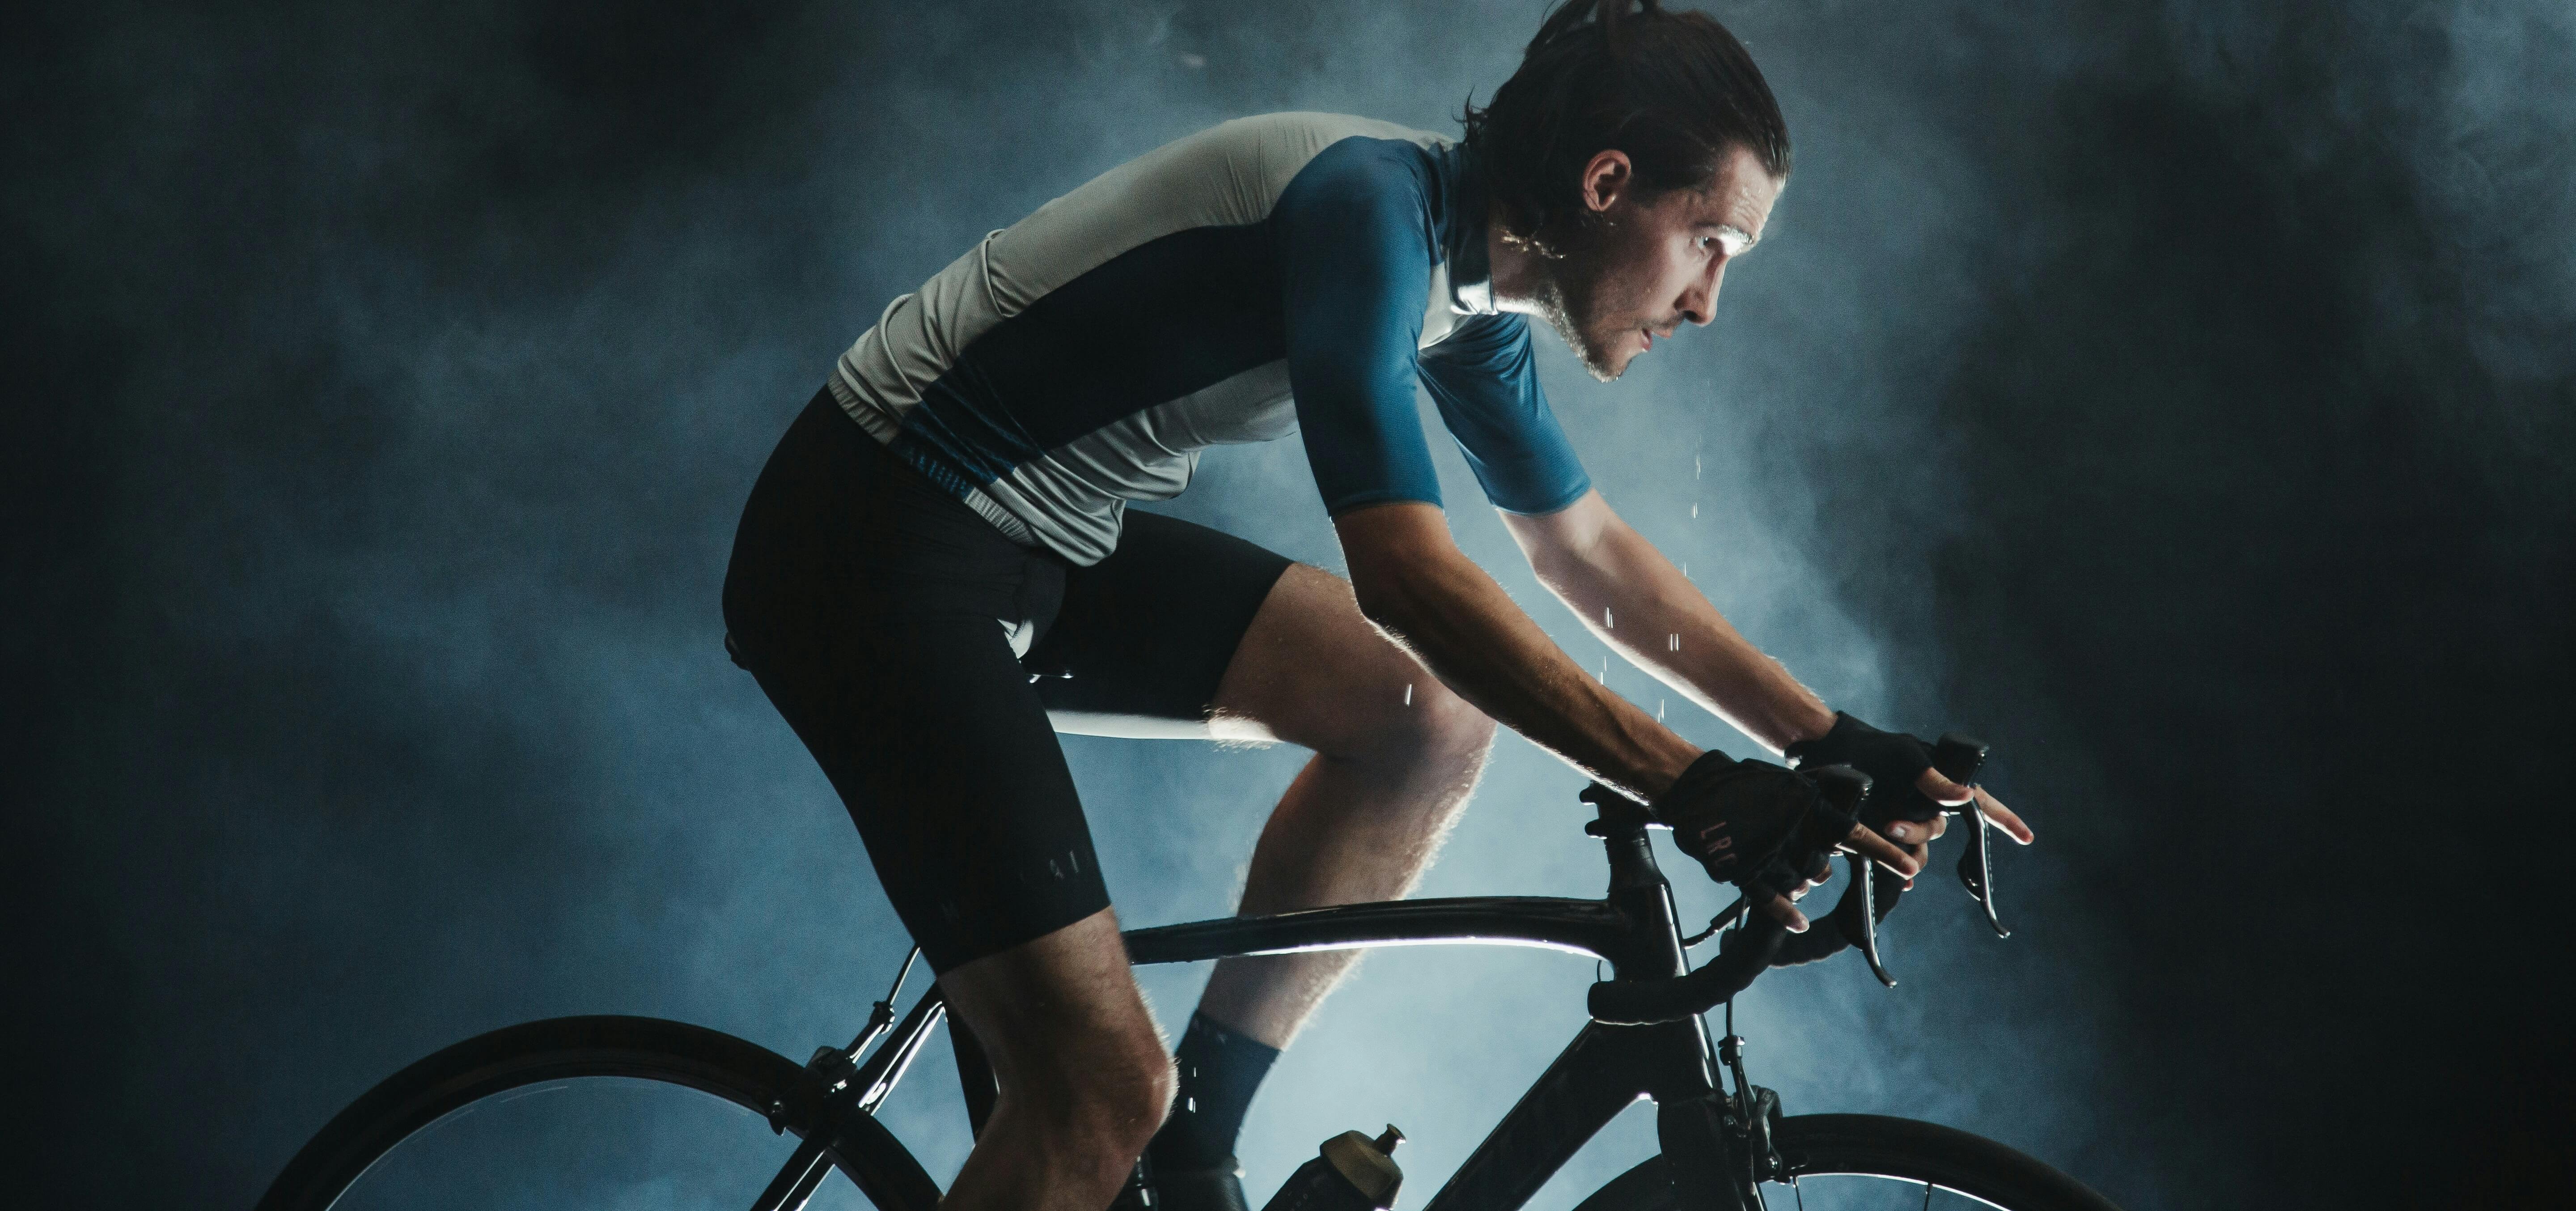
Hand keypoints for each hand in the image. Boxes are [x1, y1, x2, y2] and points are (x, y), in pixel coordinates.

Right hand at [1651, 752, 1917, 931]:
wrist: (1698, 789)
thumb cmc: (1746, 786)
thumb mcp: (1789, 788)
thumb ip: (1815, 810)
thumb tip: (1832, 848)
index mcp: (1808, 807)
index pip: (1855, 832)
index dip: (1885, 851)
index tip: (1911, 867)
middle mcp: (1795, 830)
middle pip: (1822, 866)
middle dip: (1815, 866)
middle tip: (1798, 854)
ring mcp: (1770, 851)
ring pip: (1801, 882)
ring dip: (1795, 881)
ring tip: (1774, 860)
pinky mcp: (1746, 870)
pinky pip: (1774, 899)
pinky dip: (1787, 913)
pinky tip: (1798, 923)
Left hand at [1785, 713, 2036, 867]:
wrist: (1832, 756)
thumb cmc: (1875, 749)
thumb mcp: (1906, 757)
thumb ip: (1933, 777)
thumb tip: (1967, 797)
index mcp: (1940, 785)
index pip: (1981, 804)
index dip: (2005, 819)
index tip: (2027, 838)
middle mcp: (1927, 806)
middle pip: (1936, 831)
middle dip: (1918, 832)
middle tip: (1891, 824)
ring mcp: (1905, 820)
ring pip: (1917, 848)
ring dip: (1905, 848)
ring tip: (1881, 834)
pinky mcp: (1882, 834)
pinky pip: (1898, 859)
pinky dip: (1899, 871)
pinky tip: (1898, 880)